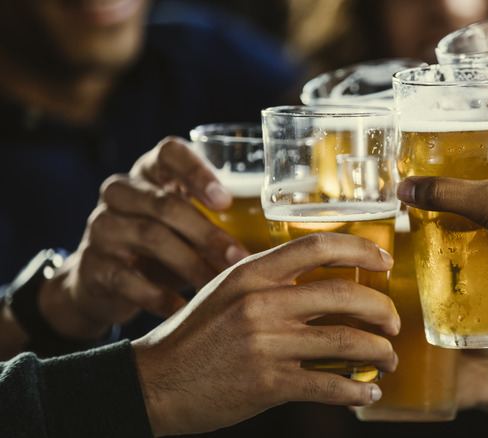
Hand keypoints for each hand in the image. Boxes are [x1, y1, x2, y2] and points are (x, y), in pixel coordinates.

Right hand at [39, 137, 248, 339]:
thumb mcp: (186, 224)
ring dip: (190, 265)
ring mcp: (102, 226)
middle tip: (239, 258)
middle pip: (165, 204)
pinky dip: (159, 295)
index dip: (197, 172)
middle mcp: (121, 192)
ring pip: (149, 237)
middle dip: (207, 233)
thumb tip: (283, 236)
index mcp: (150, 172)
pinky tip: (184, 310)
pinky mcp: (92, 264)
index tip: (225, 201)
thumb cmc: (164, 245)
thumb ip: (220, 219)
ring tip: (218, 287)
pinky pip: (128, 278)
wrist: (102, 281)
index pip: (169, 153)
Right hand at [132, 233, 399, 436]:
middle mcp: (260, 302)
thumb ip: (269, 282)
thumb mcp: (225, 292)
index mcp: (251, 273)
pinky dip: (356, 390)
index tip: (385, 262)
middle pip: (344, 295)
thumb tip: (326, 286)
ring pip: (345, 340)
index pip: (317, 246)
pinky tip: (368, 391)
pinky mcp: (267, 383)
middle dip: (382, 310)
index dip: (360, 250)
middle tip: (394, 323)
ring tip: (389, 359)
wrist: (153, 382)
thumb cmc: (194, 336)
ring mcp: (265, 343)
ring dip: (380, 352)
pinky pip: (328, 385)